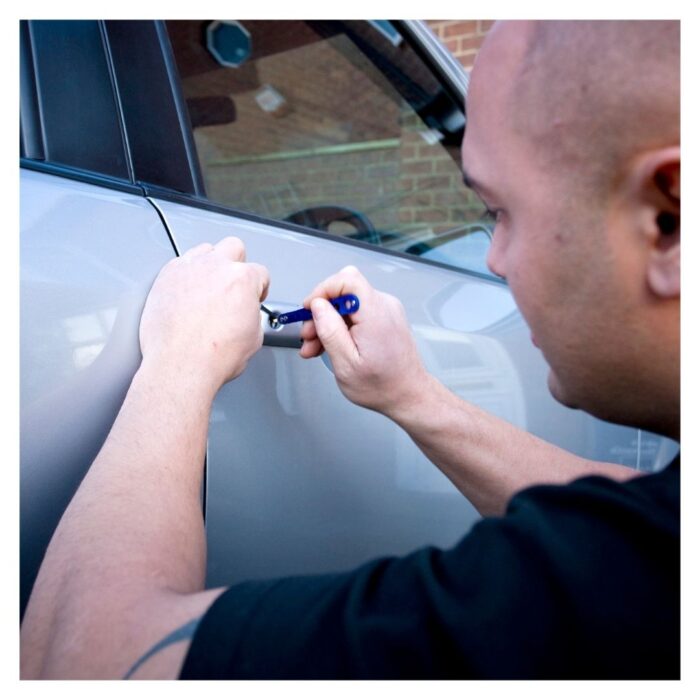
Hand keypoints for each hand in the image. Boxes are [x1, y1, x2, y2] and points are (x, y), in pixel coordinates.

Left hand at [139, 237, 269, 396]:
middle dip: (236, 264)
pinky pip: (179, 265)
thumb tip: (246, 315)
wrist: (181, 365)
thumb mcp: (254, 337)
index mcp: (243, 279)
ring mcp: (188, 268)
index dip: (259, 287)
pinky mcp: (166, 276)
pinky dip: (185, 275)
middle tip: (232, 284)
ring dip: (209, 265)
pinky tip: (187, 293)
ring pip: (204, 251)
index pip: (260, 273)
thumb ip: (252, 314)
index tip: (253, 296)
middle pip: (233, 247)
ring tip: (208, 287)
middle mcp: (216, 267)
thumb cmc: (213, 355)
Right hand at [300, 266, 429, 415]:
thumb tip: (317, 305)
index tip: (309, 308)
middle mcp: (384, 306)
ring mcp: (386, 311)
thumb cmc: (382, 385)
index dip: (323, 290)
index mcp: (376, 315)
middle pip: (344, 291)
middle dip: (321, 311)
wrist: (408, 395)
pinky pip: (356, 312)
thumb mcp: (346, 364)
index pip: (347, 279)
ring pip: (347, 303)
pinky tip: (330, 344)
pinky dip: (341, 326)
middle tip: (309, 335)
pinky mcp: (384, 318)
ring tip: (316, 346)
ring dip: (328, 322)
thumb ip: (330, 331)